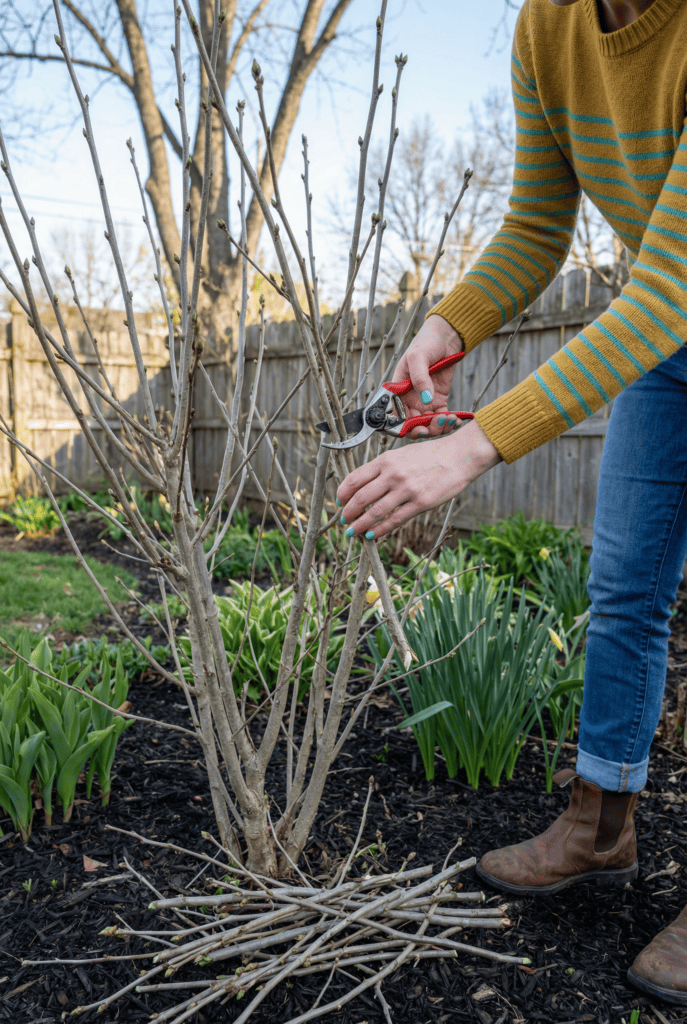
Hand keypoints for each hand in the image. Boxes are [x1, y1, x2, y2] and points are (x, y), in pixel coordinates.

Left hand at [336, 419, 501, 540]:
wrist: (459, 456)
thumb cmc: (430, 455)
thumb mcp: (401, 454)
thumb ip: (383, 468)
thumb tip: (365, 485)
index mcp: (385, 460)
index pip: (354, 479)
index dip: (342, 493)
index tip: (339, 502)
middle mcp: (393, 474)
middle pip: (360, 498)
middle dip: (348, 513)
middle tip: (344, 521)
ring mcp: (406, 489)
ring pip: (375, 512)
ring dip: (360, 525)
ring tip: (353, 532)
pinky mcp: (420, 503)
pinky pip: (394, 520)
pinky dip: (380, 530)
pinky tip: (372, 535)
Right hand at [393, 314, 463, 438]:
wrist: (445, 339)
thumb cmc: (426, 343)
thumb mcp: (418, 356)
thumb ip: (420, 377)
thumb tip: (426, 399)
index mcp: (398, 391)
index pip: (396, 415)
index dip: (404, 427)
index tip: (418, 429)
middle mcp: (409, 400)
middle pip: (412, 424)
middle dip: (425, 430)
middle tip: (437, 425)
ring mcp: (424, 401)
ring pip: (428, 424)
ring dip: (438, 427)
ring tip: (450, 420)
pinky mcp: (439, 400)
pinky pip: (442, 417)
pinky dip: (448, 422)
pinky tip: (456, 419)